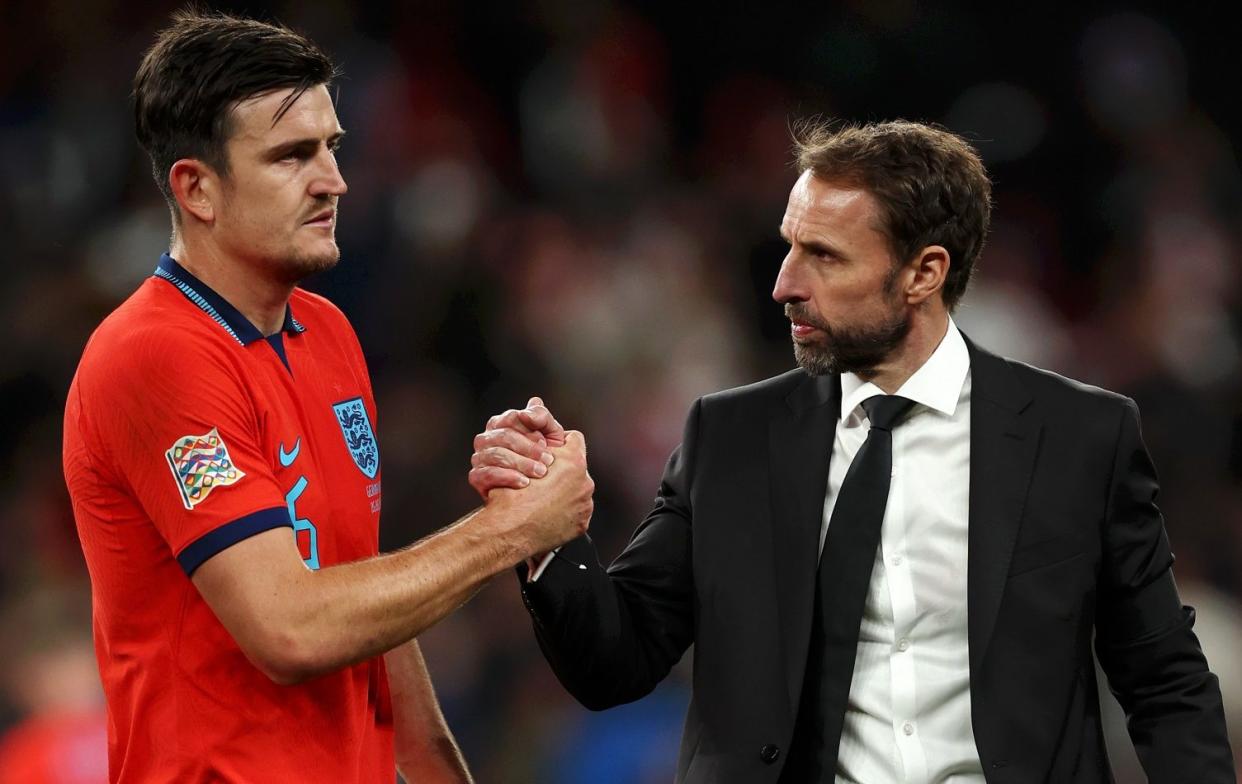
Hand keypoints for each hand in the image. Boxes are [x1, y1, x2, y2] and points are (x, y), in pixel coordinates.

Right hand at [469, 396, 566, 498]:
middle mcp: (486, 438)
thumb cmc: (544, 457)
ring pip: (496, 455)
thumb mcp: (550, 435)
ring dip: (521, 463)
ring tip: (540, 473)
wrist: (537, 491)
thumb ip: (543, 417)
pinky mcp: (476, 477)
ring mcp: (478, 457)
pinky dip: (507, 477)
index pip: (511, 418)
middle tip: (548, 461)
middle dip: (529, 449)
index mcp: (501, 423)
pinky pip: (486, 474)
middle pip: (504, 436)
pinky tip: (524, 483)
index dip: (530, 430)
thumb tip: (534, 401)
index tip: (546, 443)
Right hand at [484, 430, 593, 558]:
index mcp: (572, 461)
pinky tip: (547, 513)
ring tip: (543, 499)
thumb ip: (539, 449)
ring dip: (564, 492)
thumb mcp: (520, 460)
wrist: (509, 531)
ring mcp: (585, 504)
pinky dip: (564, 511)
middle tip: (544, 478)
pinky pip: (576, 511)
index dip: (561, 443)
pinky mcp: (582, 523)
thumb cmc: (511, 496)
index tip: (552, 451)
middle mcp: (585, 482)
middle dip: (562, 471)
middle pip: (576, 468)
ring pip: (577, 490)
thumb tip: (542, 443)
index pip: (574, 439)